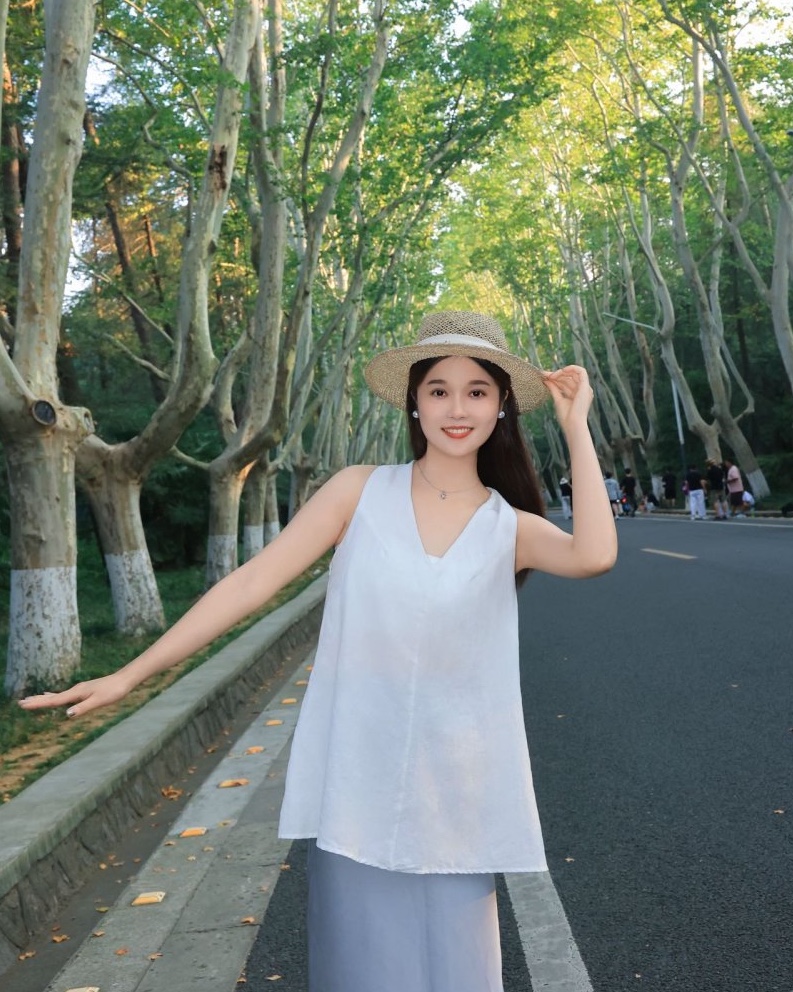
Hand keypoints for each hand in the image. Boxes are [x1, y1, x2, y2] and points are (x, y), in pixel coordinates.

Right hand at [18, 671, 133, 718]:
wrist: (125, 680)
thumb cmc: (113, 691)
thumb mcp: (99, 701)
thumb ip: (83, 708)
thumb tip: (67, 714)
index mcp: (77, 693)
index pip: (54, 701)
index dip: (38, 704)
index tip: (23, 704)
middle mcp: (75, 690)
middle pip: (52, 697)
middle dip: (37, 701)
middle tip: (20, 703)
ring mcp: (79, 690)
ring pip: (57, 696)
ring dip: (43, 699)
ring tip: (31, 699)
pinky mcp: (84, 691)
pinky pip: (65, 696)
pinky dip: (55, 697)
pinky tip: (53, 697)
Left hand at [542, 365, 592, 431]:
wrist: (573, 424)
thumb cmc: (566, 417)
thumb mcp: (558, 399)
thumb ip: (554, 389)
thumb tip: (547, 380)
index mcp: (578, 395)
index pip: (567, 382)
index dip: (557, 378)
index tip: (546, 377)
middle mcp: (583, 391)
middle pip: (570, 378)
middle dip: (557, 375)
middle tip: (545, 375)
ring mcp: (585, 388)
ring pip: (574, 374)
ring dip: (562, 372)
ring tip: (551, 376)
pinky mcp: (586, 386)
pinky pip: (581, 371)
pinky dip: (571, 368)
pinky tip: (561, 371)